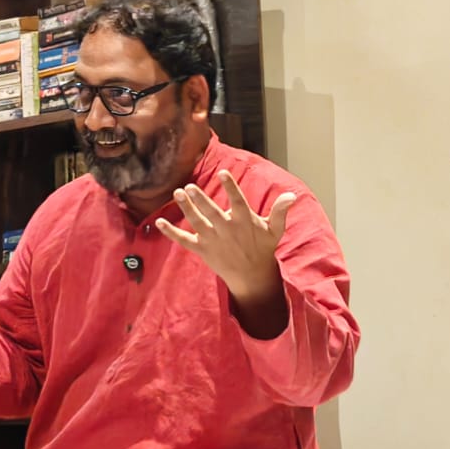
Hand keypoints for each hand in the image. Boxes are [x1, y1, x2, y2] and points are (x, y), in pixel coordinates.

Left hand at [155, 171, 294, 304]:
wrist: (252, 276)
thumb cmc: (263, 248)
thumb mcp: (275, 230)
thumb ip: (280, 211)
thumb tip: (291, 195)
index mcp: (244, 221)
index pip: (237, 201)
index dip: (230, 187)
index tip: (222, 172)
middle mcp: (227, 230)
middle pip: (212, 212)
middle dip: (201, 200)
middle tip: (190, 187)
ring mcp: (213, 240)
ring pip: (197, 222)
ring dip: (186, 208)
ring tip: (178, 193)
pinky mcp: (202, 249)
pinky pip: (184, 240)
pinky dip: (171, 232)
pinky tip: (158, 223)